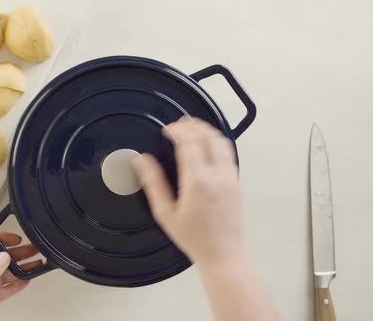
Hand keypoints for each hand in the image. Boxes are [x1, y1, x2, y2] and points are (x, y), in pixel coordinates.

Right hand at [133, 117, 243, 265]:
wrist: (222, 253)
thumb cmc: (194, 238)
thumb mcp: (165, 212)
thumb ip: (152, 183)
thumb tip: (141, 161)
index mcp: (197, 182)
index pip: (189, 143)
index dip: (177, 130)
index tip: (167, 129)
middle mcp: (216, 176)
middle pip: (207, 137)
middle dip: (192, 125)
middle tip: (179, 124)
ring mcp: (230, 178)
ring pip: (222, 141)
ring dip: (207, 130)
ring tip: (194, 128)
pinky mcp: (236, 182)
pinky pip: (229, 154)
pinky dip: (217, 142)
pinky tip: (208, 145)